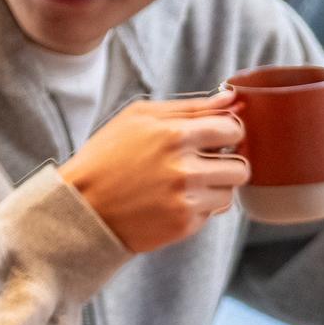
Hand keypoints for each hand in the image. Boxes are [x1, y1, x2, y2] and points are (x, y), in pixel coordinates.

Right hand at [60, 95, 251, 252]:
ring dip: (215, 187)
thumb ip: (191, 107)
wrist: (82, 207)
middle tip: (206, 162)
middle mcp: (184, 170)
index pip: (233, 129)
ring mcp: (185, 201)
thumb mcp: (140, 118)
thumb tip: (231, 98)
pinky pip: (212, 213)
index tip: (216, 136)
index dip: (228, 132)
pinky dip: (200, 206)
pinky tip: (173, 200)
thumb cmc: (108, 156)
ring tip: (186, 182)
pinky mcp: (183, 226)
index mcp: (174, 135)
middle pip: (241, 166)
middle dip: (228, 163)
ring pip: (230, 192)